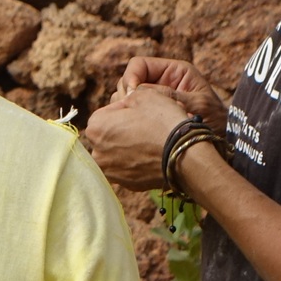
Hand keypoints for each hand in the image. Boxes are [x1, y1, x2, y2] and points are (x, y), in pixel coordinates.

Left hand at [80, 86, 195, 192]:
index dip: (125, 109)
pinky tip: (156, 155)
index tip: (142, 110)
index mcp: (95, 128)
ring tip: (154, 140)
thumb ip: (128, 97)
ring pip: (120, 152)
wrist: (185, 154)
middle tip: (149, 125)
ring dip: (133, 145)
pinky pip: (132, 167)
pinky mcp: (128, 185)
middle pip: (111, 134)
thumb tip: (126, 105)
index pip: (106, 113)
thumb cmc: (162, 121)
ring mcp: (112, 172)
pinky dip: (141, 161)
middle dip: (126, 129)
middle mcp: (97, 153)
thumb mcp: (144, 95)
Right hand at [114, 56, 227, 130]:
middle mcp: (161, 81)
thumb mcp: (197, 104)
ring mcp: (154, 98)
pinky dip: (129, 119)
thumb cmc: (217, 120)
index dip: (131, 77)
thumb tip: (138, 91)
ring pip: (126, 97)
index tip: (132, 95)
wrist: (224, 140)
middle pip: (128, 80)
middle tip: (132, 111)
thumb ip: (169, 95)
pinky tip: (137, 129)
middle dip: (127, 94)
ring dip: (127, 107)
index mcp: (174, 71)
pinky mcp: (150, 114)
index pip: (139, 64)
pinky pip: (131, 112)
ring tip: (137, 122)